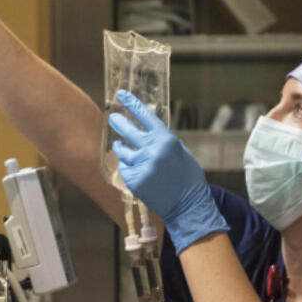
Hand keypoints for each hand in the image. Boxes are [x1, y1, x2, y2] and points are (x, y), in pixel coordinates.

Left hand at [109, 89, 228, 252]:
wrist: (188, 205)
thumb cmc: (187, 179)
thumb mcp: (180, 153)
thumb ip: (163, 141)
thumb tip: (148, 132)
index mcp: (166, 141)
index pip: (145, 117)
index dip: (132, 104)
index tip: (121, 95)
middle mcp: (153, 151)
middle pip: (128, 132)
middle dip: (118, 123)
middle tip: (112, 118)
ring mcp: (142, 166)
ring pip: (123, 152)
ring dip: (120, 148)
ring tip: (120, 146)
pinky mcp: (135, 181)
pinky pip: (124, 169)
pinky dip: (127, 167)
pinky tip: (134, 169)